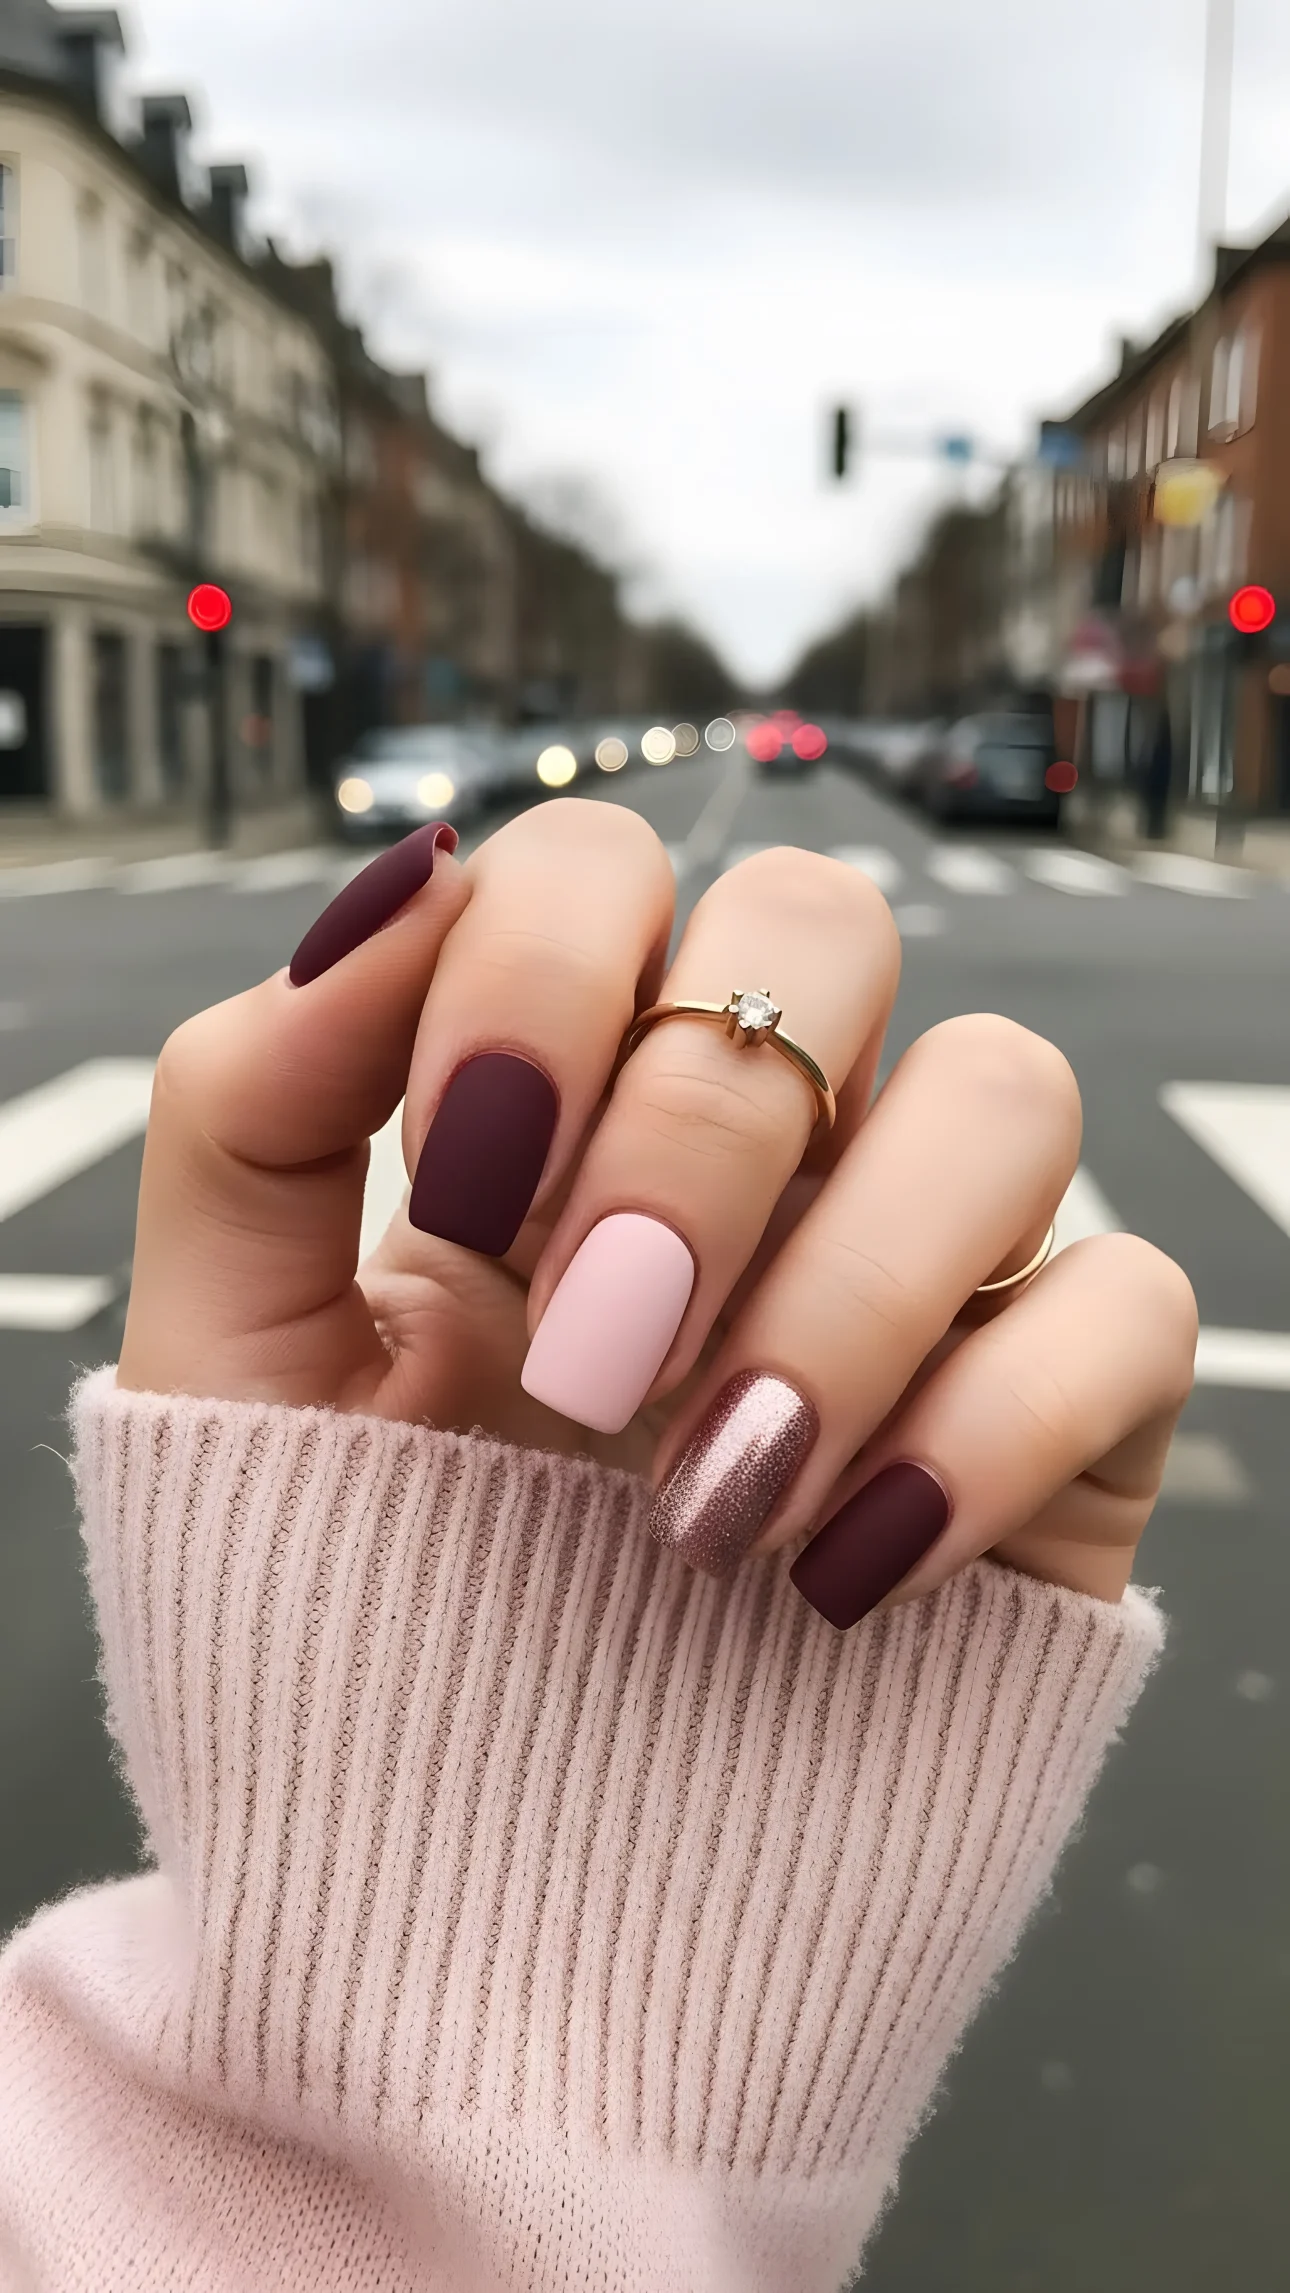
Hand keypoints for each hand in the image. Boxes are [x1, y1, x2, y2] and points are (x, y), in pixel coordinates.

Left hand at [119, 802, 1196, 1623]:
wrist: (493, 1944)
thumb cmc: (353, 1648)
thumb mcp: (229, 1373)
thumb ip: (252, 1107)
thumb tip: (407, 875)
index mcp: (560, 1113)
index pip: (607, 868)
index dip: (543, 977)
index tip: (470, 1192)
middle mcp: (757, 1160)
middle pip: (826, 923)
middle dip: (699, 1126)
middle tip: (591, 1352)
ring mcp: (918, 1281)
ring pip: (1006, 1087)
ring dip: (850, 1280)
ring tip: (708, 1499)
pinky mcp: (1055, 1430)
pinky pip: (1129, 1306)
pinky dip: (991, 1427)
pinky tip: (845, 1576)